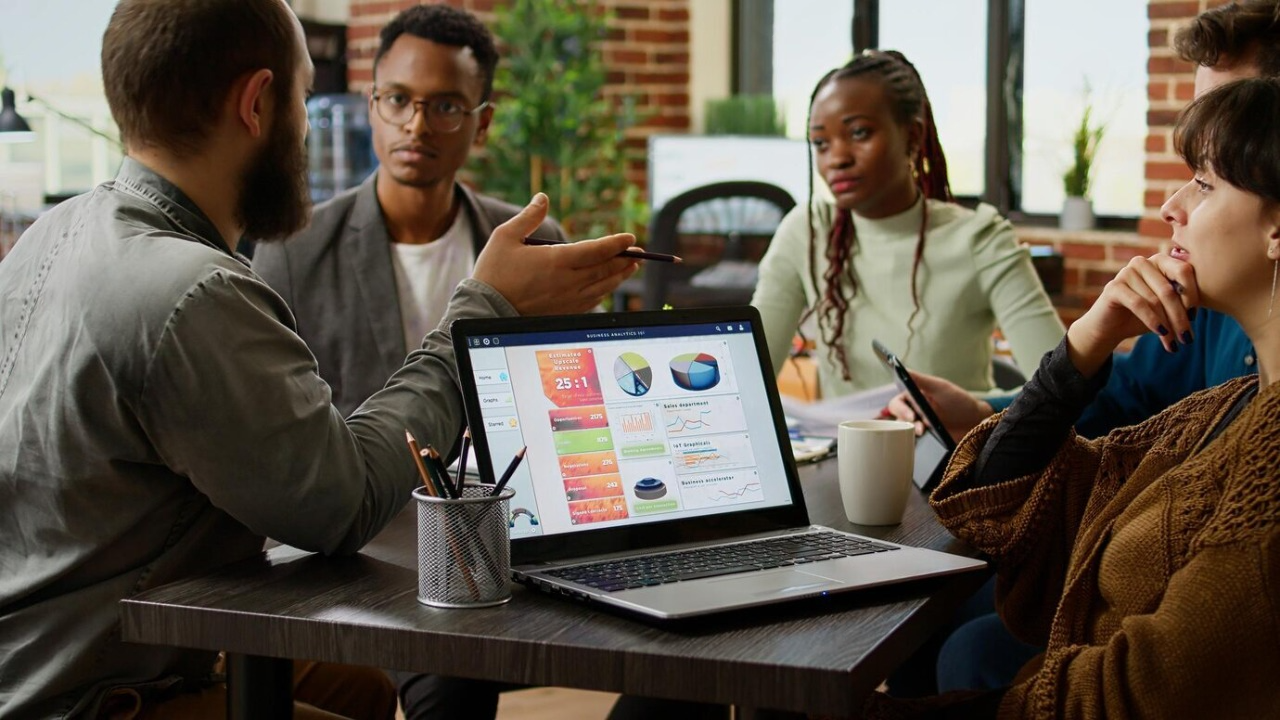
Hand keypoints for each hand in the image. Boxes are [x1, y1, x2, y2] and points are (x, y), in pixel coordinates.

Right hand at [472, 194, 638, 314]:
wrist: (485, 310)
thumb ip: (529, 217)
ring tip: (630, 267)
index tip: (630, 238)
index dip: (616, 243)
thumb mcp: (505, 237)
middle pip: (605, 269)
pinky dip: (604, 291)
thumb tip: (543, 197)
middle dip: (624, 259)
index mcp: (557, 261)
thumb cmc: (493, 272)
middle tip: (640, 253)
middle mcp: (567, 282)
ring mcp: (567, 300)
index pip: (597, 250)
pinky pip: (592, 301)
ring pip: (602, 287)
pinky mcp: (563, 312)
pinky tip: (606, 286)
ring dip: (618, 276)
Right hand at [885, 370, 994, 440]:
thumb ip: (921, 379)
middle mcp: (914, 411)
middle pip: (898, 419)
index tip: (910, 415)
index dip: (900, 409)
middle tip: (917, 424)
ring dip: (911, 432)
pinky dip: (916, 441)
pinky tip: (924, 439)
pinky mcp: (925, 438)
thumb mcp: (940, 387)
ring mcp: (919, 425)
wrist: (975, 422)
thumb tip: (902, 369)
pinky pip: (914, 441)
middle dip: (906, 422)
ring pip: (904, 431)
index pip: (897, 402)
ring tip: (924, 431)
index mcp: (915, 396)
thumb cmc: (959, 401)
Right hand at [1066, 253, 1197, 377]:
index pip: (1184, 271)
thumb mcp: (1168, 306)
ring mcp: (1126, 272)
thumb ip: (1184, 298)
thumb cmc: (1144, 315)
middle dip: (1180, 316)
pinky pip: (1139, 304)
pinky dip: (1152, 321)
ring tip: (1174, 343)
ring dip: (1168, 325)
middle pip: (1170, 289)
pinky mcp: (1113, 287)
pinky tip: (1161, 334)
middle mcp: (1143, 262)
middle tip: (1188, 338)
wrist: (1109, 327)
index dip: (1192, 295)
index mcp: (1160, 261)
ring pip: (1156, 300)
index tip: (1195, 318)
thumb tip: (1212, 299)